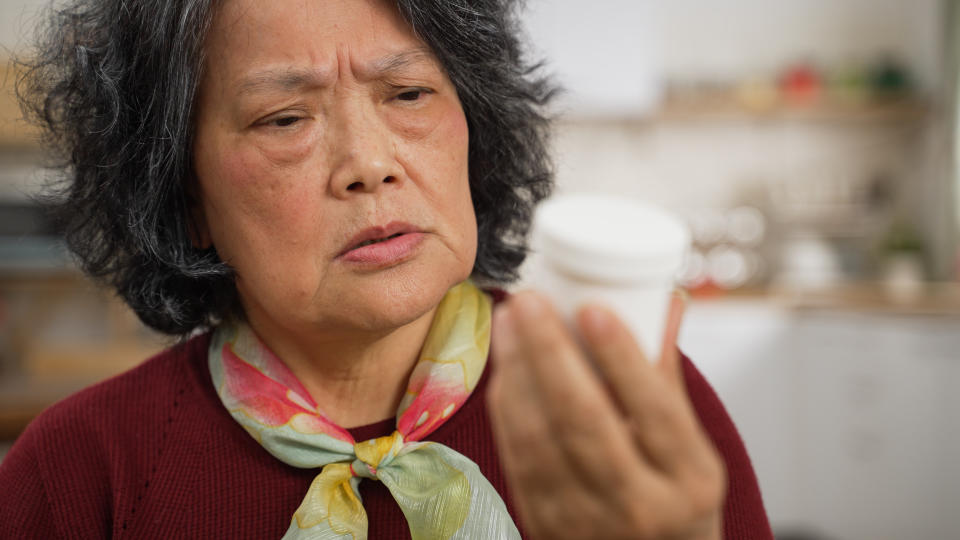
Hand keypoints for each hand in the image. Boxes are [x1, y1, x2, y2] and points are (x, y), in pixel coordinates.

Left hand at [487, 291, 724, 539]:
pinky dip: (507, 405)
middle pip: (585, 421)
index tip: (592, 306)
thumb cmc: (673, 500)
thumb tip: (665, 302)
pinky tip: (505, 365)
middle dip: (549, 354)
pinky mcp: (543, 524)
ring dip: (517, 371)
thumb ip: (667, 379)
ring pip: (539, 438)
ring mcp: (585, 520)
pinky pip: (517, 456)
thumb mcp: (692, 452)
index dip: (622, 357)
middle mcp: (639, 506)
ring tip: (508, 320)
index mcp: (689, 480)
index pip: (656, 410)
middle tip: (530, 300)